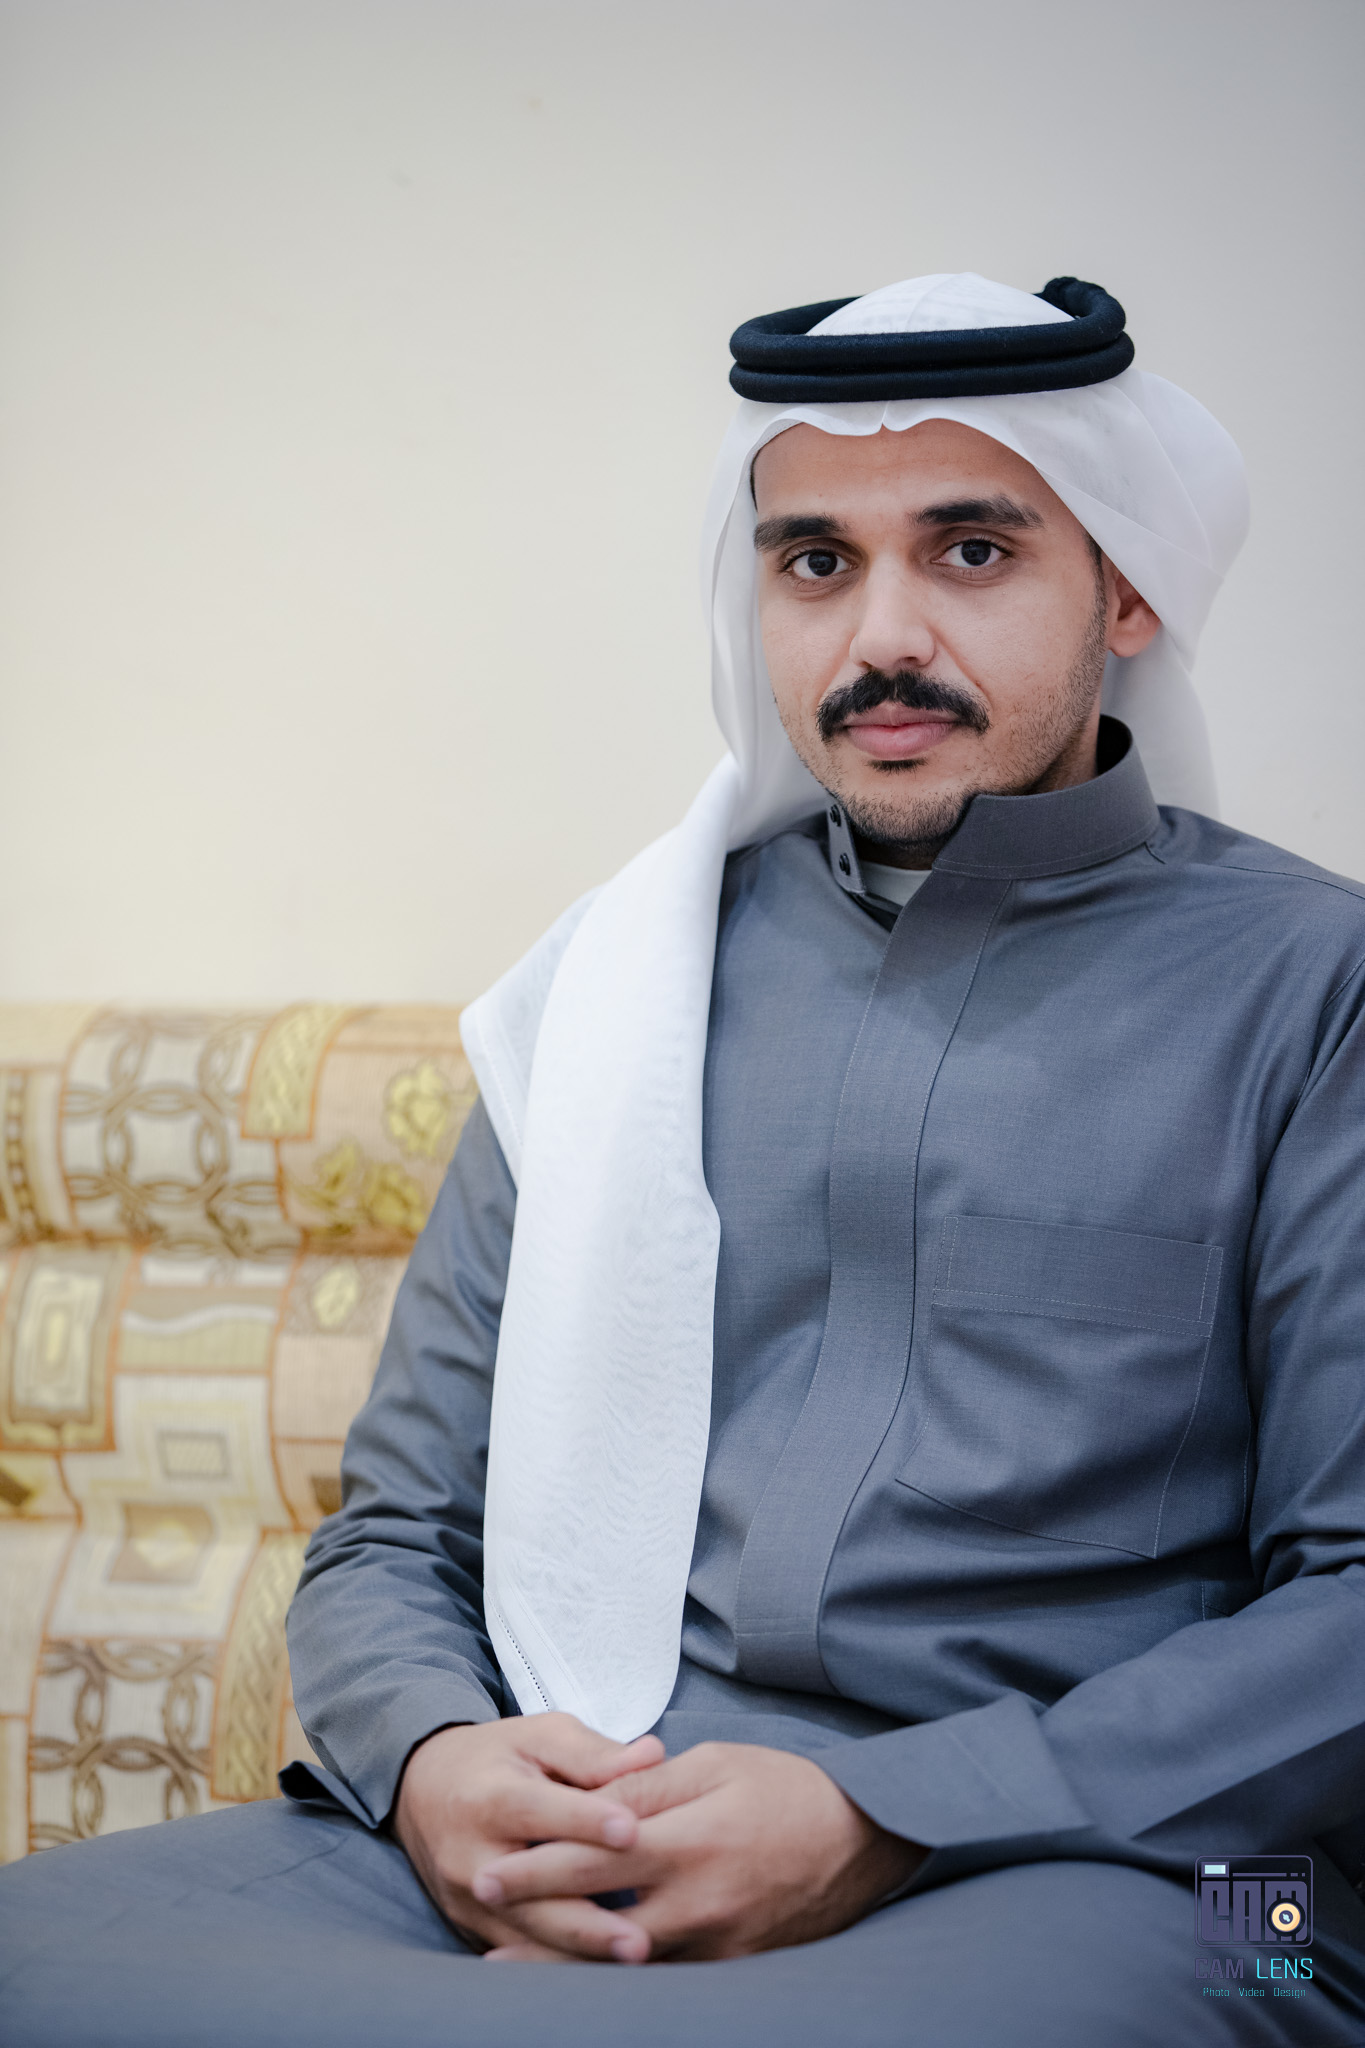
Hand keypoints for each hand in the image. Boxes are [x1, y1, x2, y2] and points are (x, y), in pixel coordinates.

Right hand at [392, 1714, 664, 1961]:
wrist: (424, 1791)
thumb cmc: (497, 1759)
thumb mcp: (539, 1737)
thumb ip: (594, 1753)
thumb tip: (654, 1755)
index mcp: (489, 1796)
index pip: (535, 1809)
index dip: (584, 1820)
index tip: (632, 1832)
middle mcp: (472, 1855)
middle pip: (530, 1893)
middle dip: (586, 1921)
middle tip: (640, 1938)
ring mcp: (469, 1901)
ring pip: (529, 1933)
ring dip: (582, 1950)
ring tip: (636, 1957)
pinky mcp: (473, 1928)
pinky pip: (521, 1952)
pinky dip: (564, 1962)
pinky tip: (608, 1970)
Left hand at [471, 1740, 924, 1960]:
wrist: (865, 1840)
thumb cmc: (788, 1789)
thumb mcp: (717, 1765)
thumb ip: (649, 1785)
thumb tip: (590, 1798)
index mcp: (691, 1842)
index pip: (596, 1860)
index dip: (538, 1870)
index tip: (491, 1876)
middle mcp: (700, 1904)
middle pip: (600, 1924)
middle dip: (538, 1925)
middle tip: (486, 1922)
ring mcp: (718, 1944)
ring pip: (628, 1964)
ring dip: (572, 1961)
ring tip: (517, 1964)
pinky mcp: (735, 1968)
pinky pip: (669, 1976)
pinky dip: (625, 1975)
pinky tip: (592, 1972)